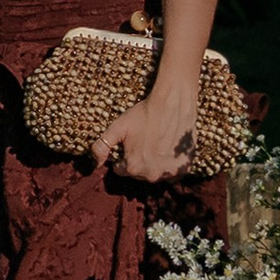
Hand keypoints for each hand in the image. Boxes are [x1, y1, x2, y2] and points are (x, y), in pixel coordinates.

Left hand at [88, 77, 205, 185]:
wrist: (173, 104)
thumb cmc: (143, 114)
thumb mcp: (117, 127)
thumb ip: (102, 146)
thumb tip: (96, 164)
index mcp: (133, 167)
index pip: (121, 169)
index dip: (123, 156)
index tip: (130, 143)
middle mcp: (152, 175)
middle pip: (139, 173)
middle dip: (139, 161)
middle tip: (144, 141)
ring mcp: (169, 173)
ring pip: (156, 173)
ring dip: (154, 164)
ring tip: (156, 144)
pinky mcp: (184, 168)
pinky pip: (173, 172)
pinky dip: (170, 164)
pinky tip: (168, 149)